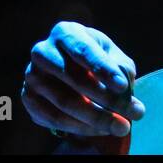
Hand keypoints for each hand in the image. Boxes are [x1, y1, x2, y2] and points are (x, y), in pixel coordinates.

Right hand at [21, 21, 144, 152]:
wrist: (70, 69)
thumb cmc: (97, 59)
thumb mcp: (113, 56)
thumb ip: (121, 69)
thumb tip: (124, 93)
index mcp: (66, 33)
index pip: (84, 52)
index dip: (104, 69)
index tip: (123, 87)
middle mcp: (43, 52)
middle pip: (74, 80)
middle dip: (107, 100)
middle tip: (134, 113)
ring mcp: (32, 76)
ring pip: (64, 103)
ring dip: (96, 119)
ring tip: (122, 127)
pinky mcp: (28, 98)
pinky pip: (52, 119)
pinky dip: (79, 127)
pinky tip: (100, 129)